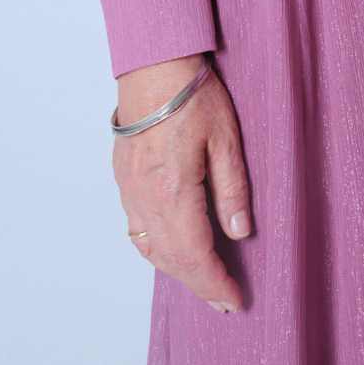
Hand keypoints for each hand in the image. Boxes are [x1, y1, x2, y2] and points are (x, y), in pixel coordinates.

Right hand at [113, 56, 251, 313]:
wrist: (153, 63)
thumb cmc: (193, 94)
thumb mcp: (226, 139)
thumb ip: (233, 188)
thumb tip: (240, 232)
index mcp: (172, 190)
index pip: (195, 254)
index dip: (214, 282)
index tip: (233, 301)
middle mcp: (144, 197)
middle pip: (171, 259)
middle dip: (198, 284)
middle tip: (223, 301)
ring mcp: (129, 189)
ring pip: (150, 248)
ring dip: (175, 271)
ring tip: (201, 281)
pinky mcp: (123, 178)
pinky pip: (136, 229)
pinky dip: (155, 249)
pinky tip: (171, 249)